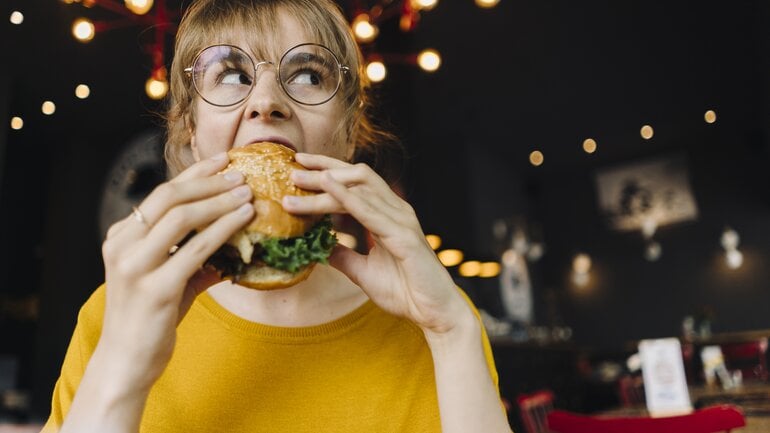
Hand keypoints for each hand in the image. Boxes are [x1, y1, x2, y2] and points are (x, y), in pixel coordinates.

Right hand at [97, 152, 253, 391]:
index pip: (161, 194)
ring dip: (219, 202)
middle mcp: (123, 245)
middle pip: (169, 197)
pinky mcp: (155, 289)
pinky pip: (195, 250)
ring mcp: (135, 266)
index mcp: (121, 236)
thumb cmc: (150, 319)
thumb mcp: (169, 279)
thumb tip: (235, 241)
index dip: (195, 174)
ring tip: (248, 194)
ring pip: (181, 217)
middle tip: (240, 175)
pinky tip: (244, 220)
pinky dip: (223, 230)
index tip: (223, 161)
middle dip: (209, 182)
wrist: (127, 362)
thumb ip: (194, 257)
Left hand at [284, 153, 468, 335]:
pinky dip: (346, 196)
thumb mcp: (363, 271)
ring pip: (359, 190)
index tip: (298, 167)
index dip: (328, 171)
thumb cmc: (405, 291)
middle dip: (324, 168)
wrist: (433, 313)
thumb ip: (343, 255)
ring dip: (326, 183)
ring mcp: (401, 220)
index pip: (356, 183)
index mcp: (388, 215)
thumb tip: (319, 247)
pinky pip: (370, 211)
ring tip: (298, 180)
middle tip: (292, 167)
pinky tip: (327, 187)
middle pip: (357, 176)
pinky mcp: (403, 236)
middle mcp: (396, 211)